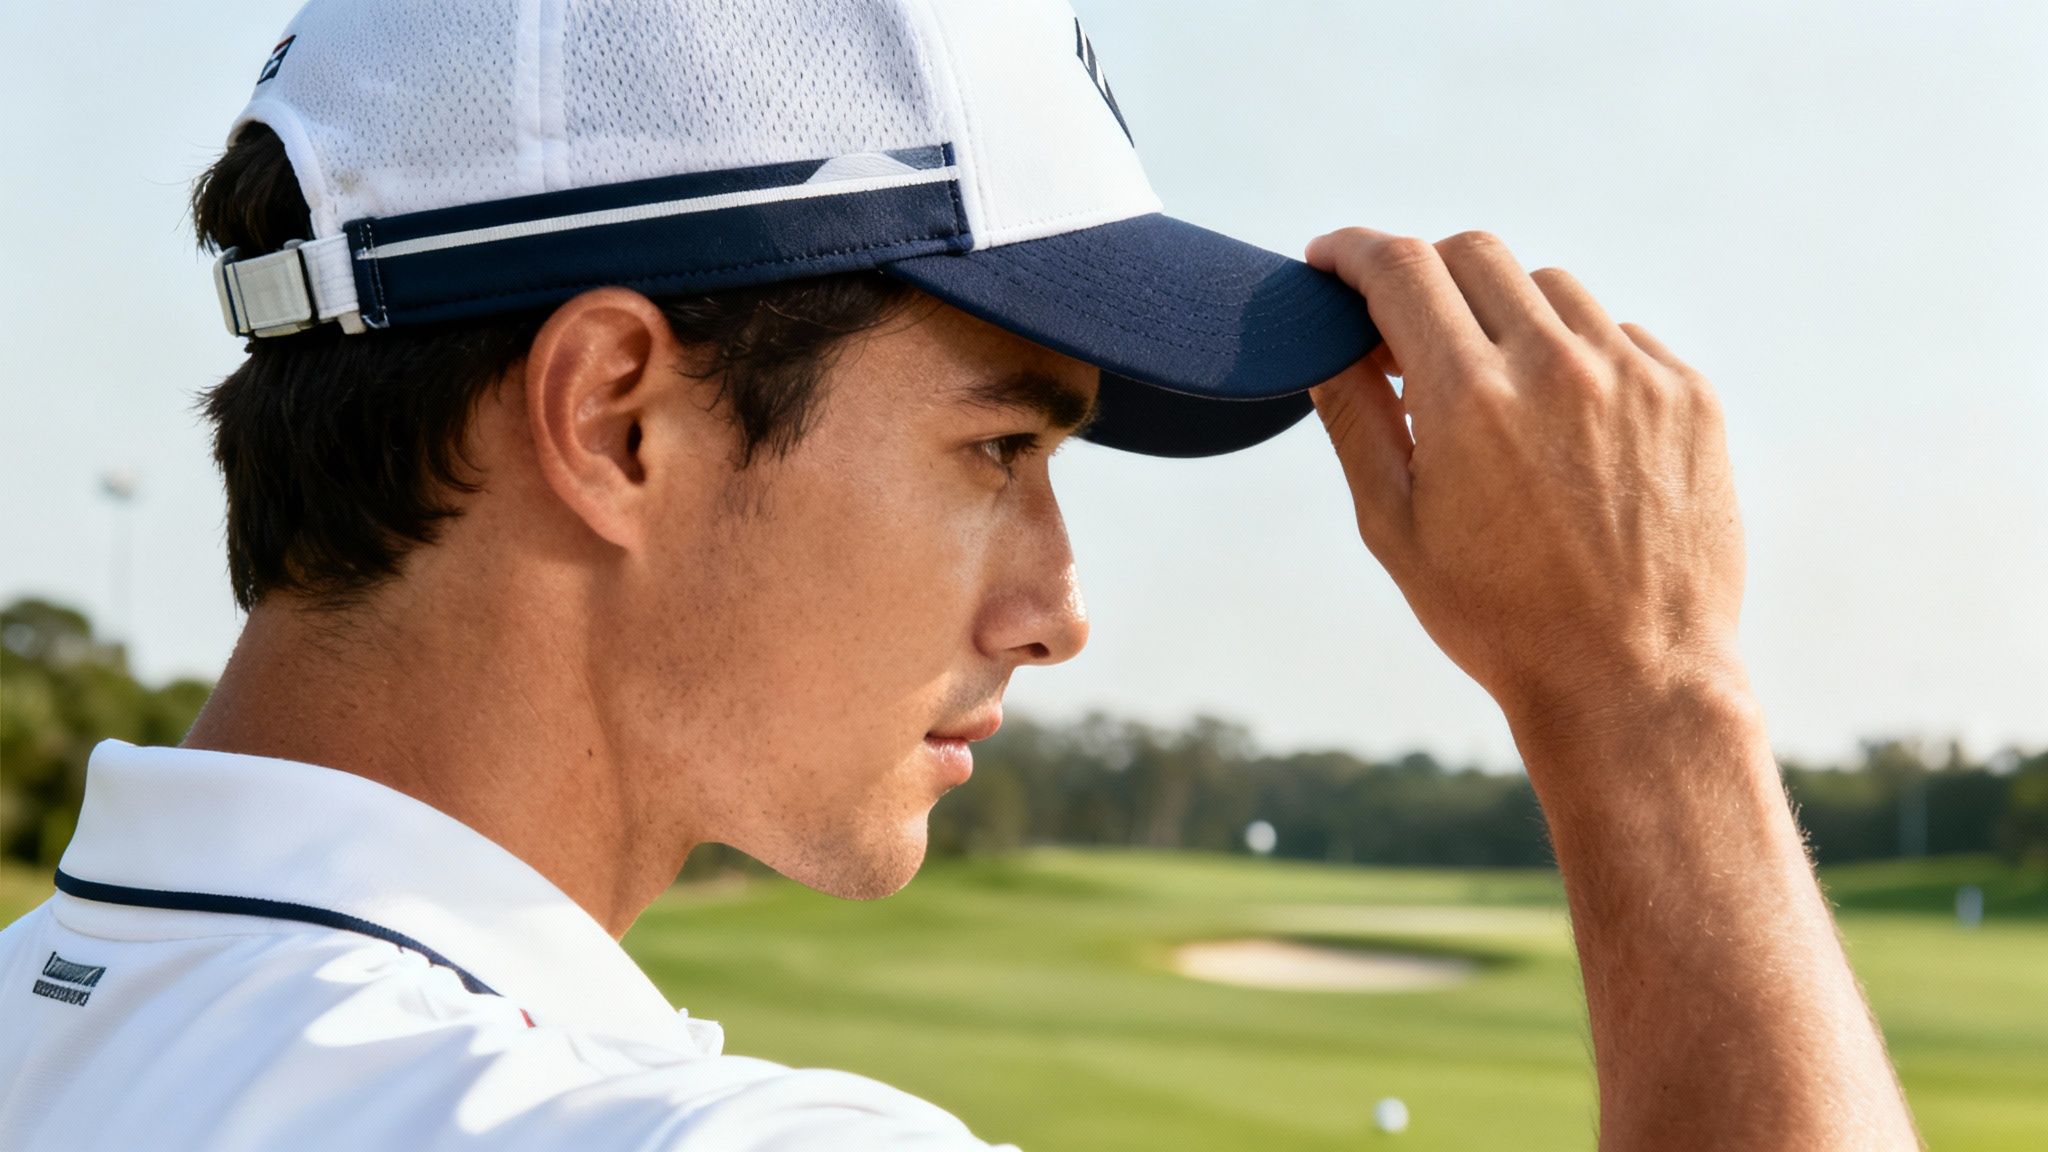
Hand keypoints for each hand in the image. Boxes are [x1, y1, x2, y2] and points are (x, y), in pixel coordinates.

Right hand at [1305, 227, 1747, 742]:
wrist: (1633, 679)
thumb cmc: (1497, 617)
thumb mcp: (1395, 528)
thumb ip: (1355, 420)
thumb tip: (1324, 344)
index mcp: (1469, 399)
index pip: (1399, 267)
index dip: (1352, 250)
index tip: (1330, 261)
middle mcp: (1557, 367)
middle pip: (1473, 254)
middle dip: (1422, 273)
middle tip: (1403, 330)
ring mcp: (1636, 375)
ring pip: (1550, 287)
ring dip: (1503, 314)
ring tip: (1491, 389)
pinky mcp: (1691, 395)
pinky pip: (1618, 334)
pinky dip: (1576, 356)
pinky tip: (1563, 425)